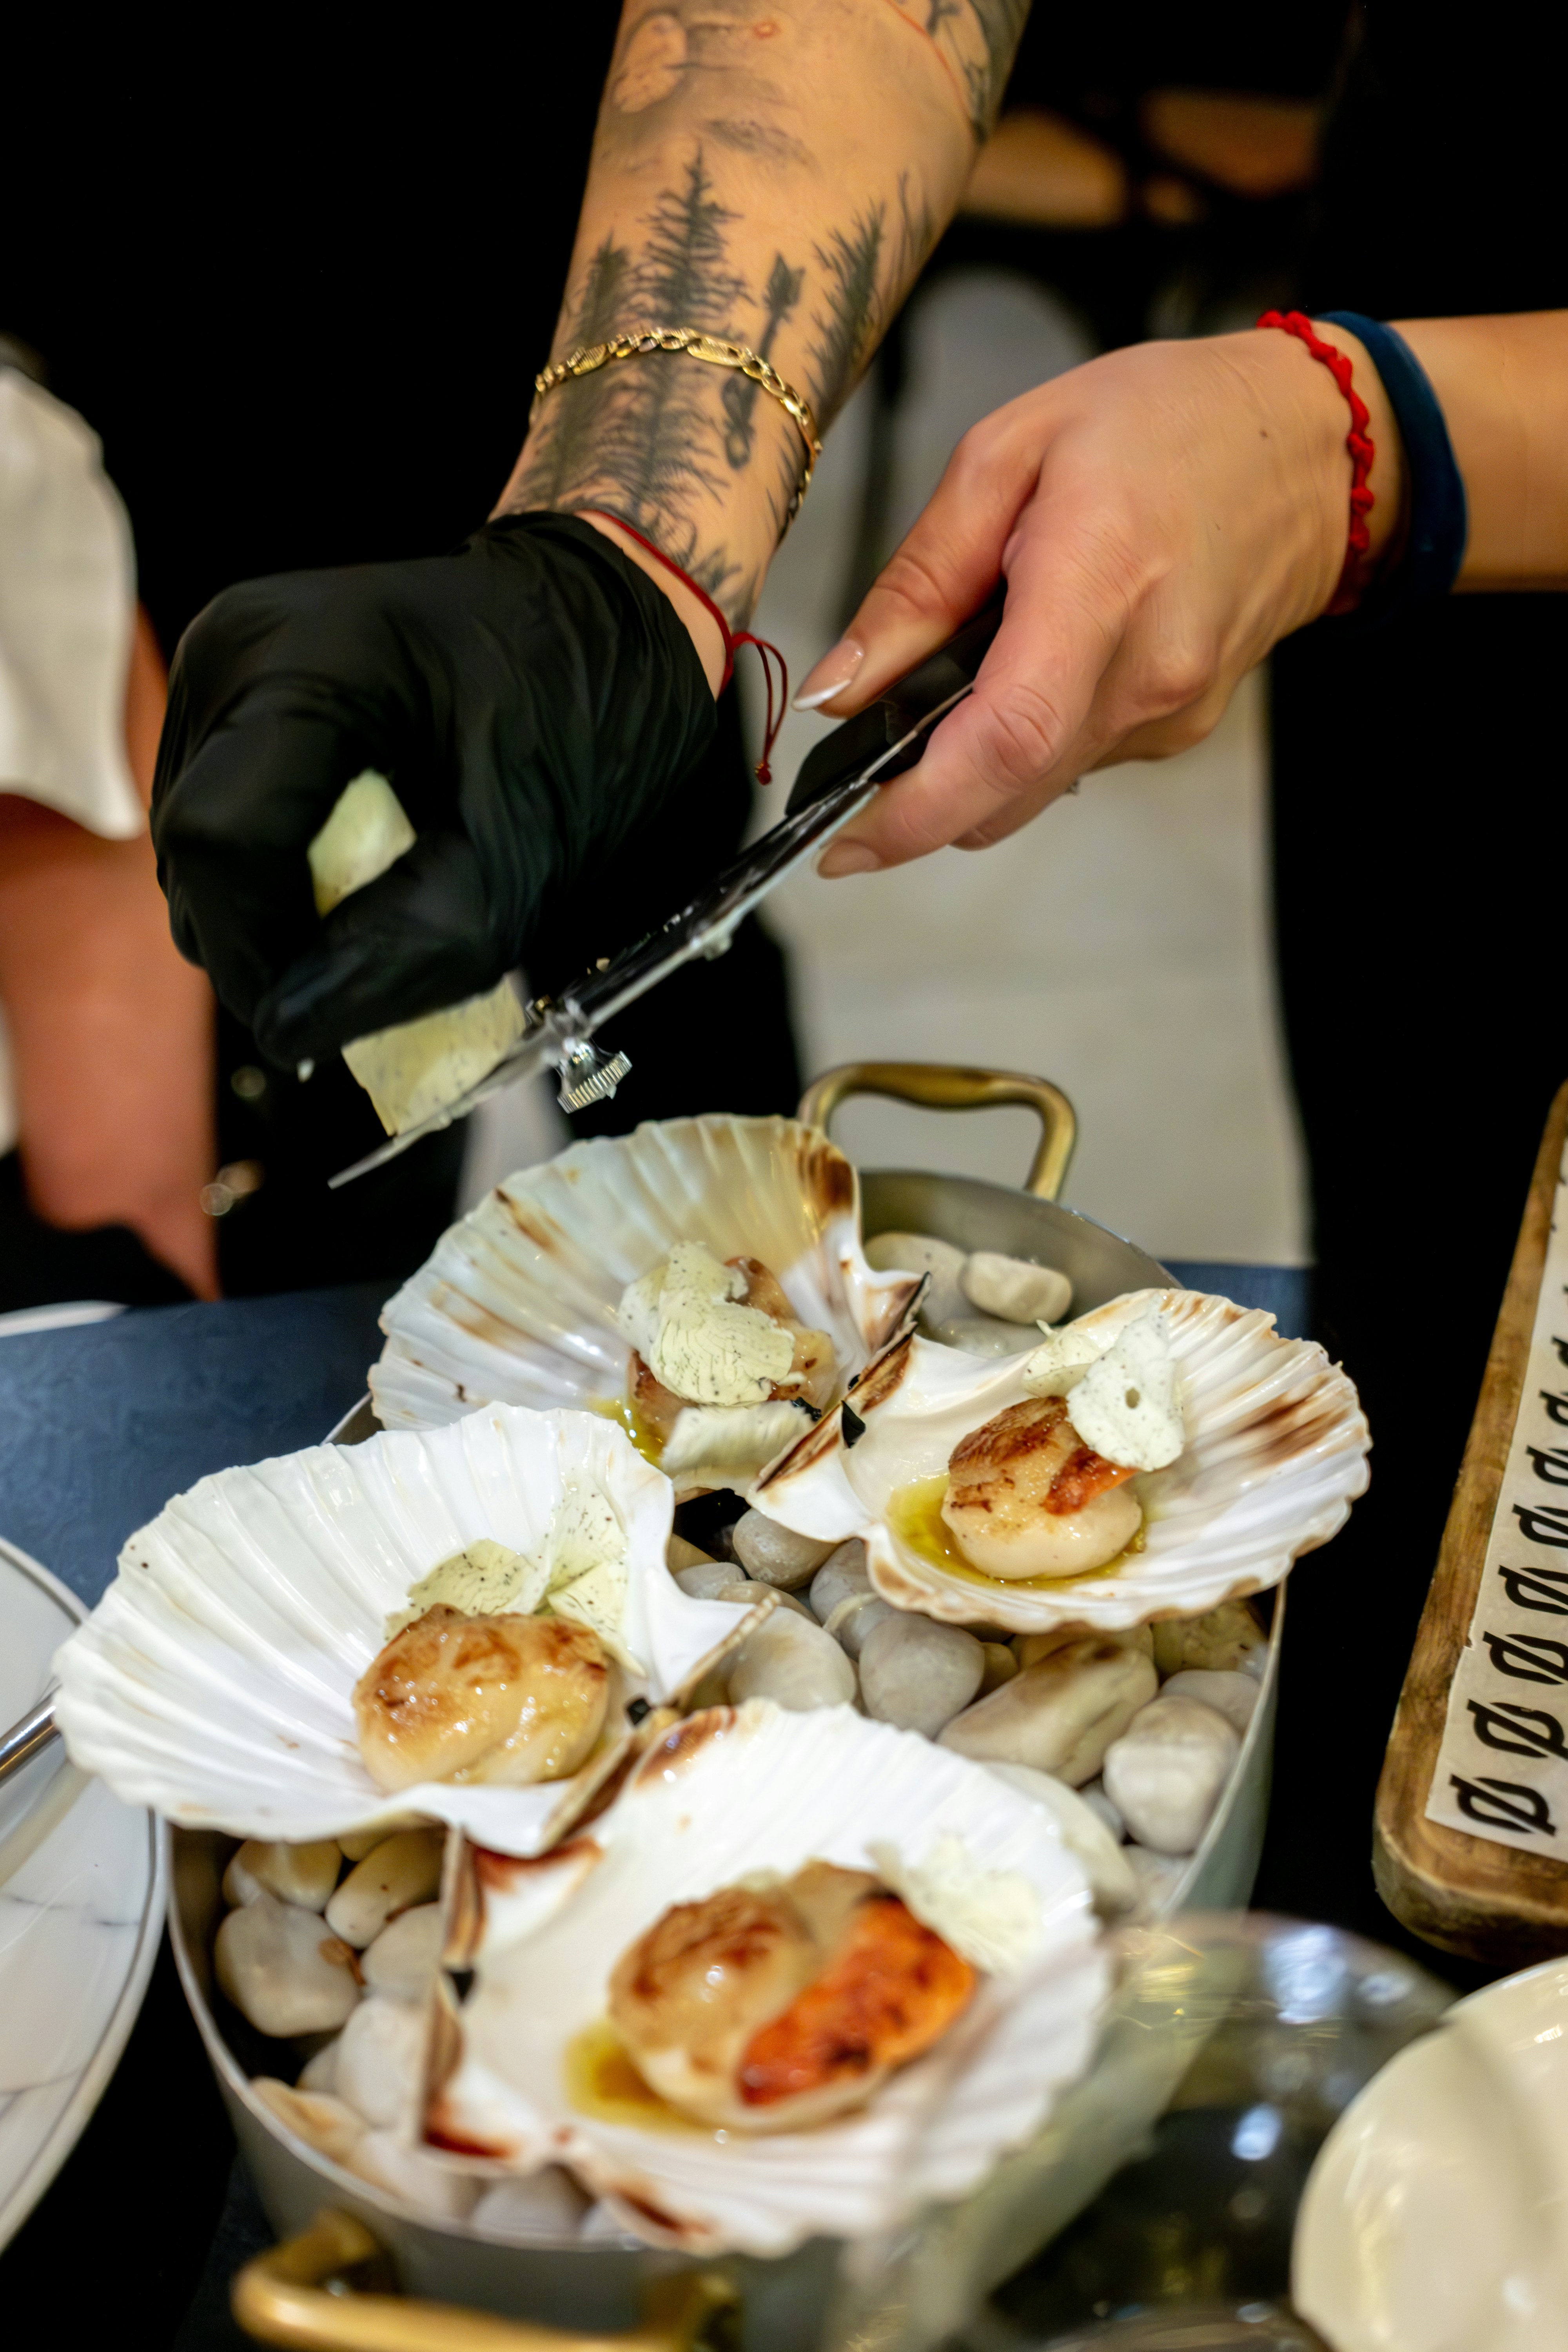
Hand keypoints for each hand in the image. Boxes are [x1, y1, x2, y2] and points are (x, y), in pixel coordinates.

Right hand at [152, 514, 714, 1061]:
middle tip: (372, 979)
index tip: (325, 1029)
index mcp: (302, 662)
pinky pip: (226, 821)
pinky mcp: (233, 699)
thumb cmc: (583, 718)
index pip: (222, 843)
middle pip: (198, 852)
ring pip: (201, 850)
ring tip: (379, 918)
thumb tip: (290, 1032)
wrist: (604, 623)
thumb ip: (410, 949)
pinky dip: (283, 875)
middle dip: (270, 945)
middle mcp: (233, 653)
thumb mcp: (522, 854)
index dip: (260, 956)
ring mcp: (223, 670)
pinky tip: (360, 874)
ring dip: (277, 915)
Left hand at [798, 326, 1400, 874]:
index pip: (1007, 740)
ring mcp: (1171, 713)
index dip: (916, 811)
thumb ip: (916, 584)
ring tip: (968, 670)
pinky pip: (1072, 759)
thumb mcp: (1006, 455)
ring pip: (1032, 786)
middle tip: (863, 777)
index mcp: (1101, 582)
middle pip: (1007, 791)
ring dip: (976, 760)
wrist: (1306, 449)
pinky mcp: (1177, 730)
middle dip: (921, 804)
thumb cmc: (1163, 425)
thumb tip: (839, 690)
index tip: (844, 842)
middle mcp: (1147, 672)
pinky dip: (1029, 735)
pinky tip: (1038, 659)